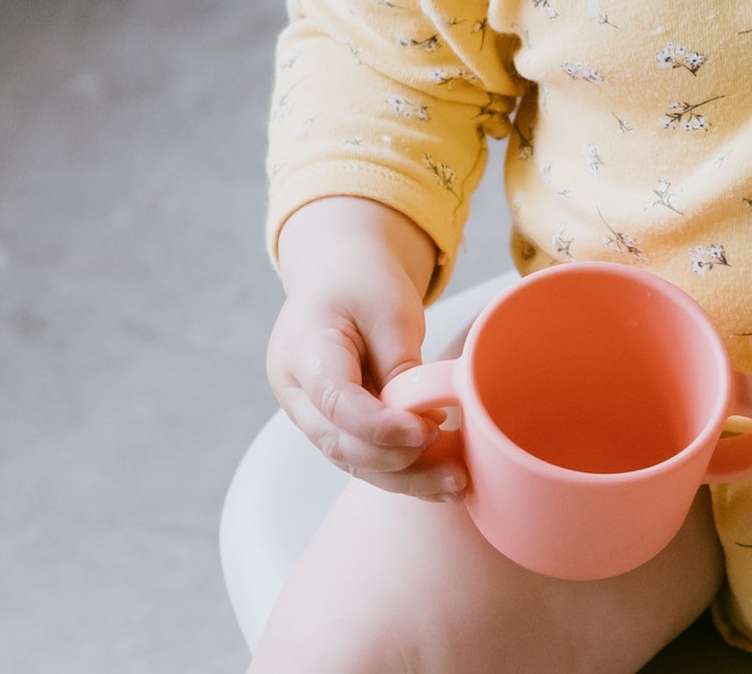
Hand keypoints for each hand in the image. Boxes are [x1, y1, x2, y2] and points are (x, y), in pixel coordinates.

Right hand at [265, 197, 466, 499]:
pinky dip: (400, 466)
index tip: (428, 432)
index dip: (381, 428)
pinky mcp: (329, 422)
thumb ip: (402, 364)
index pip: (336, 403)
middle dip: (400, 464)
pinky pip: (361, 453)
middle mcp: (294, 390)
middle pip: (341, 444)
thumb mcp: (390, 307)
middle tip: (454, 471)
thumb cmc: (362, 279)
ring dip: (405, 476)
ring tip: (456, 483)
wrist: (338, 269)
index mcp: (303, 350)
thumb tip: (424, 421)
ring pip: (352, 459)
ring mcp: (307, 411)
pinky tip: (439, 475)